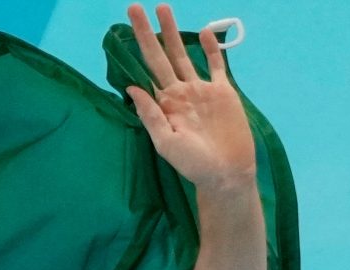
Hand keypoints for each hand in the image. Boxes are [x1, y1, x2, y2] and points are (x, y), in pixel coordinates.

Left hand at [125, 4, 255, 190]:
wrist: (225, 172)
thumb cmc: (192, 163)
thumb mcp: (165, 141)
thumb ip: (150, 114)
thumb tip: (132, 88)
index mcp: (163, 103)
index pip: (145, 69)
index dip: (136, 47)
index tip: (123, 27)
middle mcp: (179, 92)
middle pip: (161, 55)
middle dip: (148, 32)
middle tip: (134, 7)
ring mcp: (201, 90)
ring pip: (185, 54)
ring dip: (173, 32)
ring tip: (163, 9)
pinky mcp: (223, 92)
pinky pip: (216, 66)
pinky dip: (212, 49)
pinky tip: (204, 32)